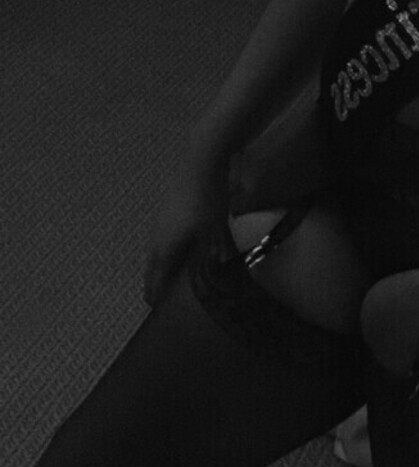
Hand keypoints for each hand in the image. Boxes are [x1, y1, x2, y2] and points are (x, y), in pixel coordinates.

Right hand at [142, 151, 235, 306]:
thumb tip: (218, 268)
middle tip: (152, 294)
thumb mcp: (216, 228)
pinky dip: (164, 246)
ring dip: (157, 261)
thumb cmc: (209, 198)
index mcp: (166, 244)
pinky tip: (174, 245)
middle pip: (152, 262)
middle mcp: (158, 233)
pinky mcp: (167, 205)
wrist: (201, 160)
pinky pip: (161, 234)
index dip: (155, 291)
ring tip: (162, 272)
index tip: (153, 306)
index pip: (157, 275)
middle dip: (152, 279)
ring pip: (155, 246)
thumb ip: (215, 251)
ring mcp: (160, 217)